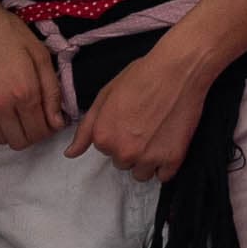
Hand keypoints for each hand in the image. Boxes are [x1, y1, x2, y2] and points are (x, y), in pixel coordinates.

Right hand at [0, 0, 64, 149]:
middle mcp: (2, 105)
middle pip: (22, 141)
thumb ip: (52, 90)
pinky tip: (1, 106)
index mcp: (24, 91)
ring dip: (15, 132)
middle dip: (34, 134)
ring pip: (3, 140)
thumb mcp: (39, 53)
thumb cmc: (6, 30)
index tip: (50, 118)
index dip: (50, 128)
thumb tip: (57, 121)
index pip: (41, 130)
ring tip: (19, 115)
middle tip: (36, 118)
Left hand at [67, 35, 214, 181]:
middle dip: (132, 148)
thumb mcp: (104, 97)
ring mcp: (148, 158)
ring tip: (157, 135)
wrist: (176, 71)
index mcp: (103, 138)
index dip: (118, 134)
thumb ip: (86, 129)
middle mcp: (123, 152)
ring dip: (147, 160)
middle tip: (144, 125)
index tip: (129, 119)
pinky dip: (166, 164)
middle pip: (123, 163)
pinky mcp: (172, 159)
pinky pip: (163, 176)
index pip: (106, 150)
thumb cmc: (140, 77)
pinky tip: (168, 143)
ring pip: (142, 173)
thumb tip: (69, 154)